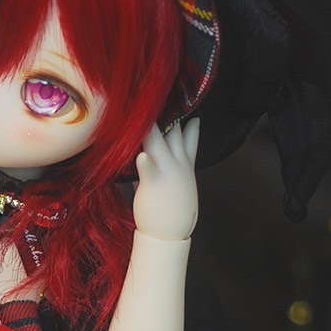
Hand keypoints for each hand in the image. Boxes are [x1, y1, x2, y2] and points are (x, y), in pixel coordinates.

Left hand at [132, 118, 198, 241]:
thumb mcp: (174, 186)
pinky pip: (149, 168)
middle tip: (160, 95)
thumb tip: (147, 157)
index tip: (185, 106)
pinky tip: (141, 155)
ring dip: (152, 127)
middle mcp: (178, 164)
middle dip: (167, 113)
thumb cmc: (169, 212)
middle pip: (173, 131)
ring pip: (159, 141)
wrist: (170, 235)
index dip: (187, 122)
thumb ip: (164, 168)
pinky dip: (145, 161)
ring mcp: (167, 171)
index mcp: (184, 165)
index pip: (189, 137)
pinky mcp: (153, 182)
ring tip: (145, 113)